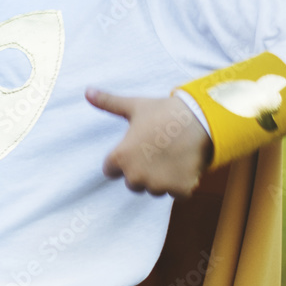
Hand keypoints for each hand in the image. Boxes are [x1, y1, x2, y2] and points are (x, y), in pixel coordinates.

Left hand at [86, 89, 212, 197]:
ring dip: (161, 178)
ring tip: (171, 154)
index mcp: (121, 158)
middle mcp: (136, 176)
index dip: (123, 158)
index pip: (110, 170)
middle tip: (156, 149)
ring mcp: (158, 185)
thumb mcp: (134, 106)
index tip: (136, 146)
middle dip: (142, 170)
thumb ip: (108, 103)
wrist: (199, 119)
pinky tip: (184, 163)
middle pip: (132, 182)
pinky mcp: (179, 190)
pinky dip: (181, 183)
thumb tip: (87, 92)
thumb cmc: (163, 112)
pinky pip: (176, 193)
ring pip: (154, 188)